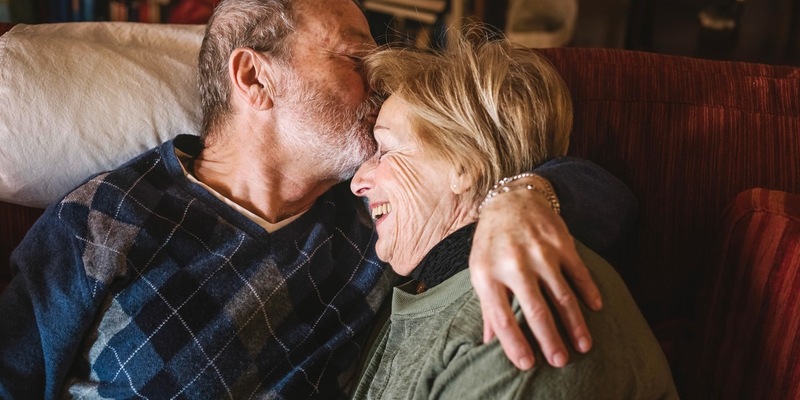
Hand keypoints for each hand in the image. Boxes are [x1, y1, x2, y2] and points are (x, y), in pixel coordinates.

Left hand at [469, 179, 602, 369]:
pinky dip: (589, 292)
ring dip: (575, 323)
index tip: (527, 365)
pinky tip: (596, 309)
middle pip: (535, 310)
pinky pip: (579, 272)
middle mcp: (514, 263)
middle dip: (550, 339)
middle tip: (560, 361)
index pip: (501, 316)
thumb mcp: (480, 271)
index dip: (514, 343)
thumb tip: (487, 343)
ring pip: (562, 295)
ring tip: (583, 346)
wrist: (511, 200)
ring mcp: (540, 252)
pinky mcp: (561, 243)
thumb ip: (487, 307)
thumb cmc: (492, 243)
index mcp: (488, 274)